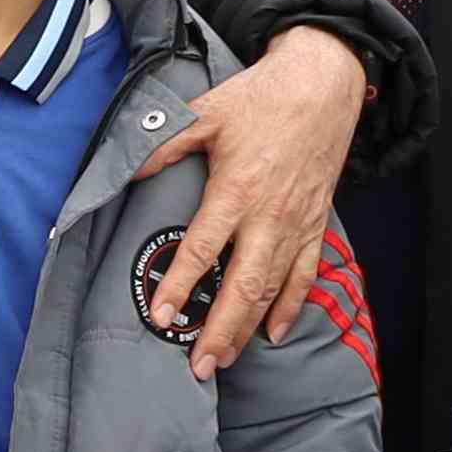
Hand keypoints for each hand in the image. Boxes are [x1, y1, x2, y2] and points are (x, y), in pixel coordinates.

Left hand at [127, 28, 375, 381]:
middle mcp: (269, 216)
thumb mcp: (206, 112)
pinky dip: (290, 307)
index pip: (203, 249)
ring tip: (225, 359)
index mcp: (237, 190)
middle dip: (219, 330)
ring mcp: (296, 224)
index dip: (181, 286)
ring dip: (248, 328)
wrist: (324, 85)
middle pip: (243, 286)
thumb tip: (127, 171)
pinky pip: (305, 275)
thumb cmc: (261, 98)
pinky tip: (275, 333)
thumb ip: (165, 144)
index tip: (162, 316)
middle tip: (198, 366)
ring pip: (273, 289)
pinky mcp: (316, 224)